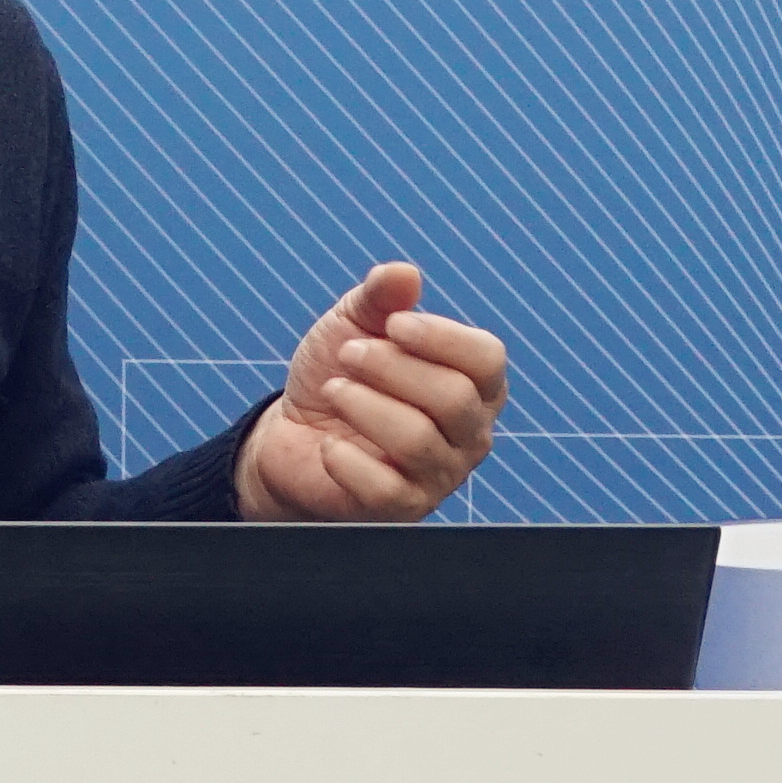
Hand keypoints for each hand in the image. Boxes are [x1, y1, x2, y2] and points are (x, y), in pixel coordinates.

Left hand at [236, 264, 505, 522]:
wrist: (294, 433)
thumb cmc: (341, 373)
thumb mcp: (353, 325)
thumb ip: (380, 297)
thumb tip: (403, 274)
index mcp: (474, 385)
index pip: (487, 360)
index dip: (441, 337)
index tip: (392, 323)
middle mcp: (470, 433)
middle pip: (453, 398)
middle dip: (391, 367)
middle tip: (347, 354)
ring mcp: (440, 475)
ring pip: (418, 440)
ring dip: (364, 405)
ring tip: (333, 389)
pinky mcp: (402, 509)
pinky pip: (385, 488)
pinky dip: (347, 460)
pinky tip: (327, 445)